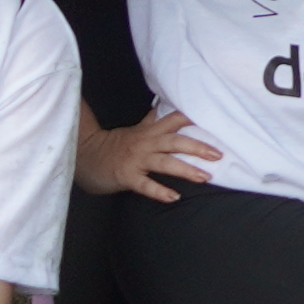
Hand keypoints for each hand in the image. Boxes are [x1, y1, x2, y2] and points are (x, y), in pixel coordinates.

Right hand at [78, 103, 215, 200]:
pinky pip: (145, 185)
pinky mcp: (127, 176)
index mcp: (149, 131)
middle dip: (197, 147)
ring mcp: (136, 160)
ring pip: (164, 163)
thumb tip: (166, 106)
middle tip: (218, 154)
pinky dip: (159, 191)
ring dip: (185, 169)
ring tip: (204, 177)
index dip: (193, 118)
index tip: (215, 118)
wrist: (86, 155)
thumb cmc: (115, 144)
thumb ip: (153, 121)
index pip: (174, 120)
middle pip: (175, 142)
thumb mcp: (136, 130)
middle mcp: (145, 143)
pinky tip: (174, 197)